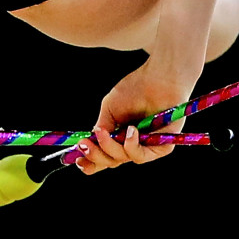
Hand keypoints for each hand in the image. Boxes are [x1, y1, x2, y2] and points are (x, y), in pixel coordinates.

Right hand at [76, 59, 197, 174]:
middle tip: (84, 146)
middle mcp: (131, 143)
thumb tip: (92, 143)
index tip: (77, 160)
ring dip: (110, 148)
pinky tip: (130, 131)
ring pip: (123, 159)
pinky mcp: (160, 148)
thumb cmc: (136, 88)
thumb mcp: (110, 108)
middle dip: (95, 157)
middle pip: (111, 161)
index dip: (90, 161)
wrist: (158, 77)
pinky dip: (131, 146)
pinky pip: (141, 156)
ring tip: (105, 133)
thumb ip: (102, 128)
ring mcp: (145, 146)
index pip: (104, 155)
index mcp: (118, 135)